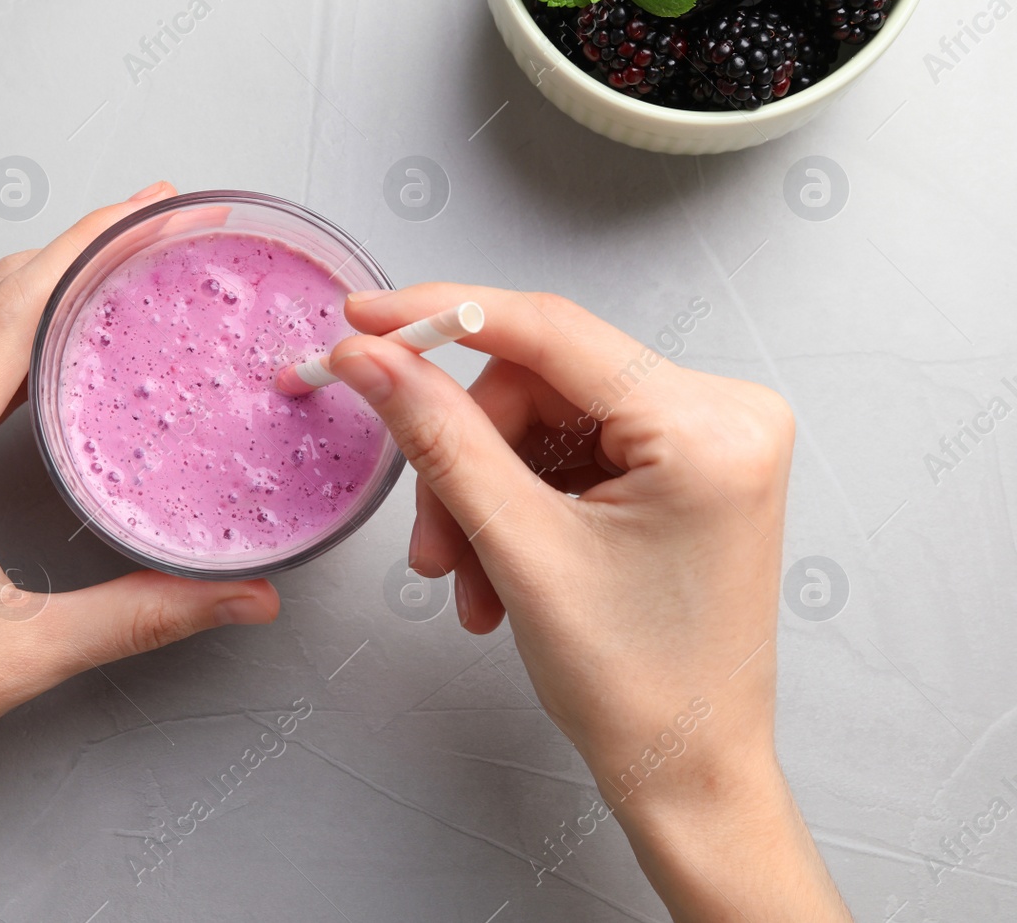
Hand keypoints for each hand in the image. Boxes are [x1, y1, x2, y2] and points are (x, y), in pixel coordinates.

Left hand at [0, 184, 278, 922]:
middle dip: (77, 247)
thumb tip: (237, 596)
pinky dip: (6, 333)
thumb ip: (141, 616)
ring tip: (116, 269)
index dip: (90, 246)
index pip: (14, 311)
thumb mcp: (20, 659)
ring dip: (40, 283)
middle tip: (156, 225)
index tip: (151, 209)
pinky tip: (51, 349)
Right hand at [329, 285, 850, 920]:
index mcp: (708, 426)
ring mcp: (706, 441)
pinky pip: (568, 450)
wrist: (689, 773)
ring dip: (485, 495)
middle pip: (540, 383)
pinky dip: (518, 504)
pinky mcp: (683, 467)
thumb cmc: (640, 688)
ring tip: (469, 579)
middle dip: (467, 459)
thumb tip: (375, 358)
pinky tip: (501, 571)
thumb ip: (440, 437)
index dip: (443, 317)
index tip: (367, 318)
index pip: (550, 330)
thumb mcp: (519, 549)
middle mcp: (723, 414)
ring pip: (543, 421)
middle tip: (432, 541)